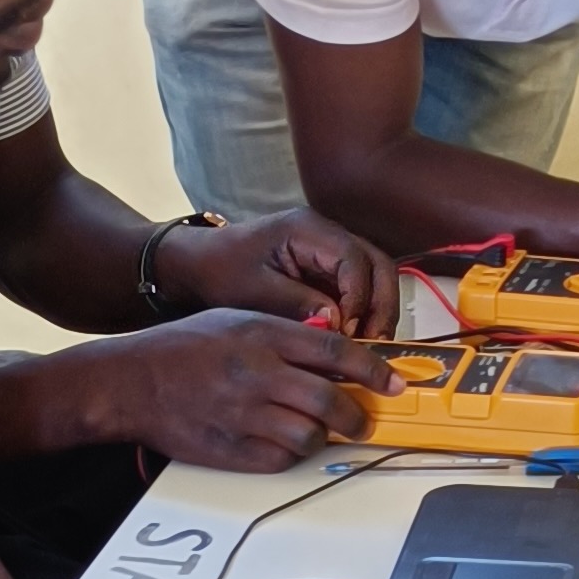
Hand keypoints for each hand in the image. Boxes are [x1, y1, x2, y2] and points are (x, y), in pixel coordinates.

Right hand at [101, 310, 400, 471]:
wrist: (130, 383)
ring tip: (318, 430)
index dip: (373, 370)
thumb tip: (335, 349)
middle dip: (358, 415)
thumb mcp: (236, 319)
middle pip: (330, 402)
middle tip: (364, 419)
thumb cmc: (183, 348)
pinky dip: (292, 454)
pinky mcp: (230, 449)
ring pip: (310, 436)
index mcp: (261, 336)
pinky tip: (284, 441)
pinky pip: (281, 460)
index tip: (392, 382)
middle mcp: (256, 375)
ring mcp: (243, 415)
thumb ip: (285, 332)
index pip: (335, 353)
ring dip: (323, 436)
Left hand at [151, 209, 398, 334]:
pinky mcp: (326, 272)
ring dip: (375, 313)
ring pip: (376, 279)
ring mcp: (329, 253)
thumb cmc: (219, 271)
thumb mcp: (254, 290)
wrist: (197, 266)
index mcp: (307, 230)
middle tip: (371, 344)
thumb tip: (336, 323)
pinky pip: (358, 291)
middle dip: (381, 306)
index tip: (347, 331)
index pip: (354, 259)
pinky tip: (350, 343)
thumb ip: (297, 303)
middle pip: (378, 265)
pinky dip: (361, 316)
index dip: (359, 297)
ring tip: (364, 348)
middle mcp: (326, 235)